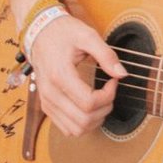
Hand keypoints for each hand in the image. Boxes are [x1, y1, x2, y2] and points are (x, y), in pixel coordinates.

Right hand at [29, 13, 122, 139]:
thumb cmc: (63, 33)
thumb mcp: (87, 36)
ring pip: (76, 129)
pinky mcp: (46, 106)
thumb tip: (122, 74)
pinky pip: (66, 128)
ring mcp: (47, 102)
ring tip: (101, 100)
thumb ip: (106, 55)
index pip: (89, 103)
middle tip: (109, 91)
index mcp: (60, 76)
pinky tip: (90, 107)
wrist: (40, 33)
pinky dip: (82, 123)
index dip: (108, 96)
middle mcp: (50, 93)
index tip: (113, 81)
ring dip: (95, 119)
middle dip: (104, 108)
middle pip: (84, 120)